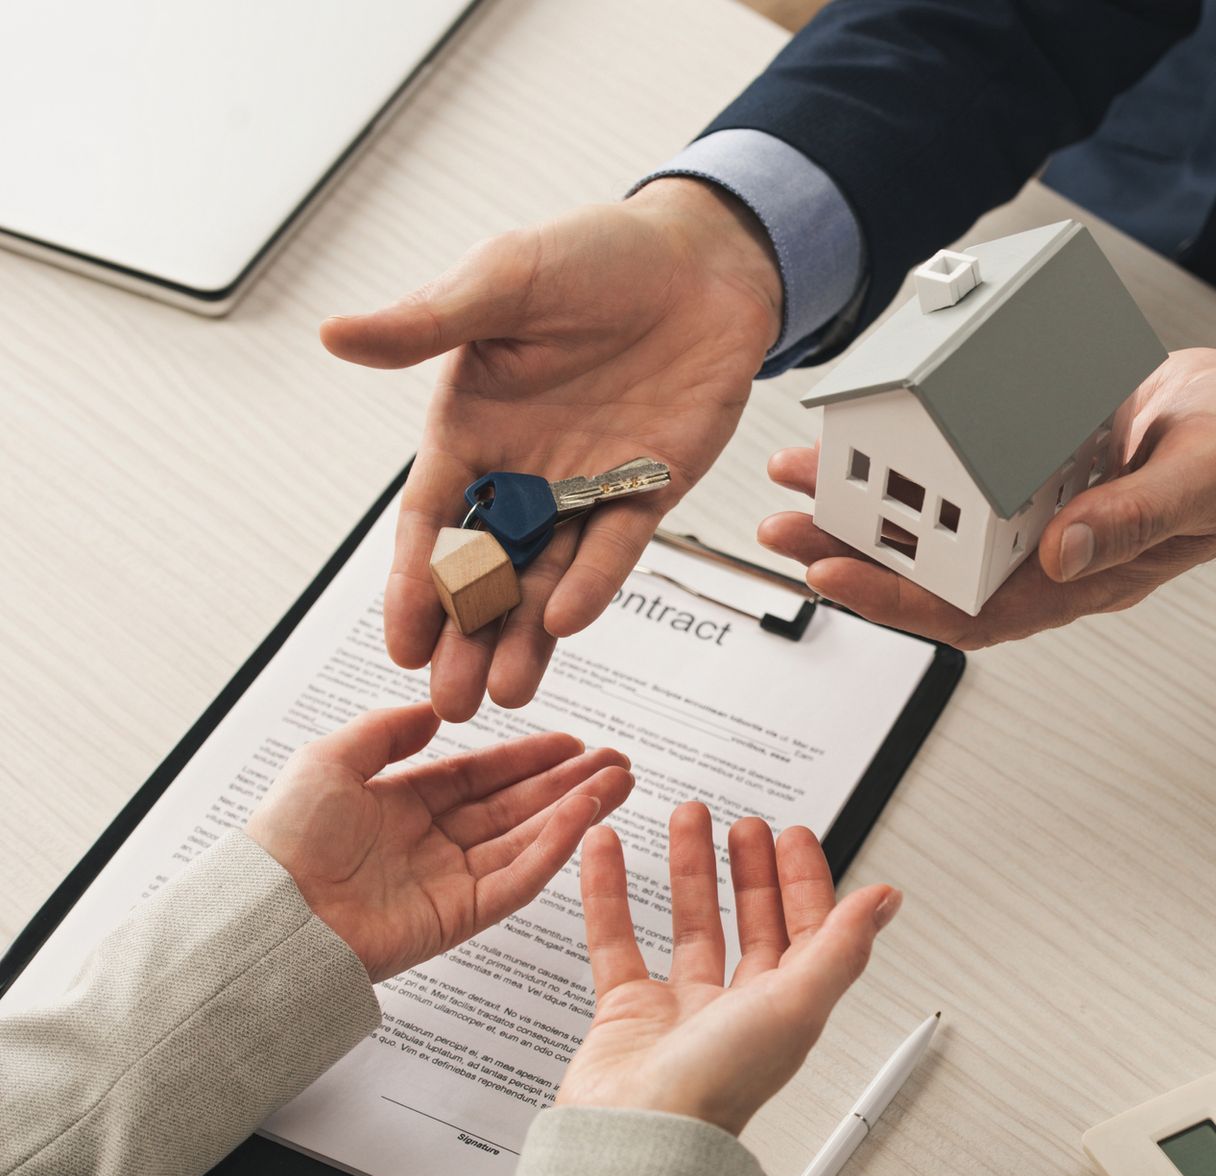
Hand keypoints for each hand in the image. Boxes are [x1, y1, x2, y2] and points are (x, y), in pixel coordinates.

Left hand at [247, 703, 634, 981]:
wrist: (270, 913)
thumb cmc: (283, 840)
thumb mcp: (330, 758)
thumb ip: (387, 730)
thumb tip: (436, 714)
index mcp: (401, 804)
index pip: (481, 775)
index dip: (528, 757)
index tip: (571, 742)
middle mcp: (430, 842)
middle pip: (516, 806)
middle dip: (569, 781)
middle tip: (616, 761)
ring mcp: (448, 880)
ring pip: (527, 839)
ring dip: (575, 809)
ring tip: (618, 783)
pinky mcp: (459, 916)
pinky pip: (518, 878)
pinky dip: (554, 847)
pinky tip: (582, 817)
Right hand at [322, 179, 781, 719]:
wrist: (700, 258)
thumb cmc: (595, 256)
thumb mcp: (502, 282)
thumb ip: (427, 324)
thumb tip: (336, 336)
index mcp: (472, 427)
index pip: (432, 520)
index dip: (415, 583)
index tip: (398, 641)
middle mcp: (526, 468)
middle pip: (488, 569)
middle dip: (467, 637)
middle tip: (450, 701)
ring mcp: (588, 485)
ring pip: (549, 577)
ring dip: (526, 636)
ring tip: (506, 694)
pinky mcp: (650, 488)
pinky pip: (617, 547)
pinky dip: (594, 584)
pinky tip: (569, 624)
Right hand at [556, 802, 900, 1133]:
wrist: (638, 1136)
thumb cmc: (718, 1088)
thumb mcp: (798, 1004)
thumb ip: (842, 945)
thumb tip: (886, 900)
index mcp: (787, 1008)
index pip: (808, 931)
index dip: (805, 881)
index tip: (794, 836)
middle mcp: (739, 1009)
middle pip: (753, 923)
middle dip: (752, 869)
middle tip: (745, 824)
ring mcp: (682, 1011)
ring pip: (691, 924)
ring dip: (689, 869)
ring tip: (687, 820)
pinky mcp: (627, 1014)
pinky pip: (618, 939)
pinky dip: (610, 893)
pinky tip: (609, 852)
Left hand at [759, 347, 1215, 647]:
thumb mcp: (1200, 482)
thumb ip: (1133, 520)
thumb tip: (1060, 557)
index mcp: (1088, 574)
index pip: (977, 609)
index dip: (899, 602)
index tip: (834, 581)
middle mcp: (1053, 549)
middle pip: (937, 571)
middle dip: (855, 556)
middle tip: (785, 532)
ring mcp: (1042, 504)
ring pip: (941, 520)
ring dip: (871, 507)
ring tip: (803, 484)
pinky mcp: (1039, 457)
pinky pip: (964, 464)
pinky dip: (915, 453)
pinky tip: (871, 434)